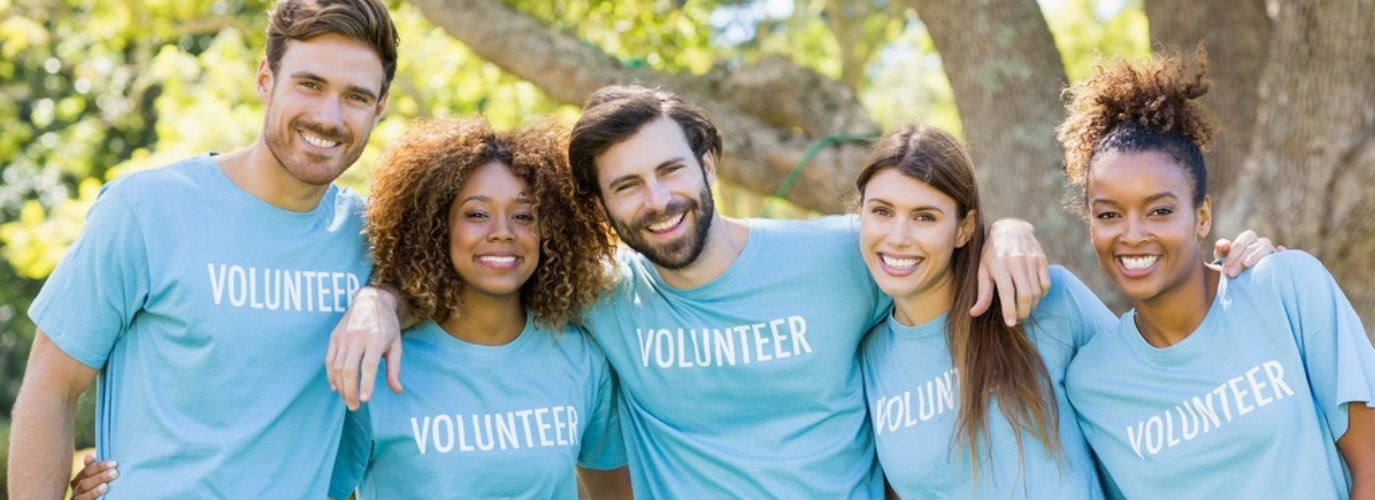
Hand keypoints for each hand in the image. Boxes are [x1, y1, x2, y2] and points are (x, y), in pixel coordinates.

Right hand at [70, 453, 116, 499]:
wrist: (100, 498)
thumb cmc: (98, 487)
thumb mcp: (97, 478)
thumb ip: (94, 469)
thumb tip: (88, 456)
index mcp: (79, 481)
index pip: (86, 472)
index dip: (99, 466)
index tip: (114, 463)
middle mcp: (76, 491)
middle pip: (84, 483)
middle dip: (99, 477)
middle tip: (114, 472)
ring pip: (82, 496)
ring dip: (94, 491)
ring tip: (105, 486)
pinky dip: (92, 498)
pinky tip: (103, 496)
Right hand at [326, 285, 404, 409]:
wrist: (371, 301)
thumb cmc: (387, 326)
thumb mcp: (396, 345)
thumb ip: (394, 368)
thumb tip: (397, 390)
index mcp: (376, 339)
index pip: (368, 365)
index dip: (366, 384)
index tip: (365, 400)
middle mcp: (358, 337)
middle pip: (349, 369)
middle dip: (350, 391)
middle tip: (354, 406)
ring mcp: (344, 337)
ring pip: (337, 367)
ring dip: (341, 387)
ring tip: (348, 400)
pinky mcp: (334, 337)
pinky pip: (329, 360)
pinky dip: (331, 375)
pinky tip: (336, 387)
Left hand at [972, 219, 1049, 325]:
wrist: (1010, 228)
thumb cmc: (992, 252)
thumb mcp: (982, 269)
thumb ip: (982, 293)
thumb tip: (974, 313)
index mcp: (999, 264)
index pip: (1007, 291)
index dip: (1009, 309)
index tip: (1011, 323)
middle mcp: (1017, 261)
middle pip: (1025, 294)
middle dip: (1023, 311)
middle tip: (1018, 319)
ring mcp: (1031, 259)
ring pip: (1037, 291)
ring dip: (1031, 305)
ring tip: (1023, 309)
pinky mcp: (1042, 259)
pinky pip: (1046, 284)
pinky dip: (1041, 295)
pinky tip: (1032, 296)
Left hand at [1213, 230, 1280, 277]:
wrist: (1243, 277)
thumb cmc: (1232, 266)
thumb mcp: (1224, 258)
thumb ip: (1221, 250)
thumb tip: (1224, 244)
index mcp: (1248, 239)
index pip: (1241, 242)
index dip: (1232, 255)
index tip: (1225, 270)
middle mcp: (1261, 243)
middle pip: (1252, 246)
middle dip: (1239, 260)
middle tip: (1230, 274)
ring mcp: (1272, 250)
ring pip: (1266, 246)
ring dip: (1255, 255)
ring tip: (1246, 264)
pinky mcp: (1281, 260)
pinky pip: (1284, 254)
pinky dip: (1282, 252)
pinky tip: (1279, 251)